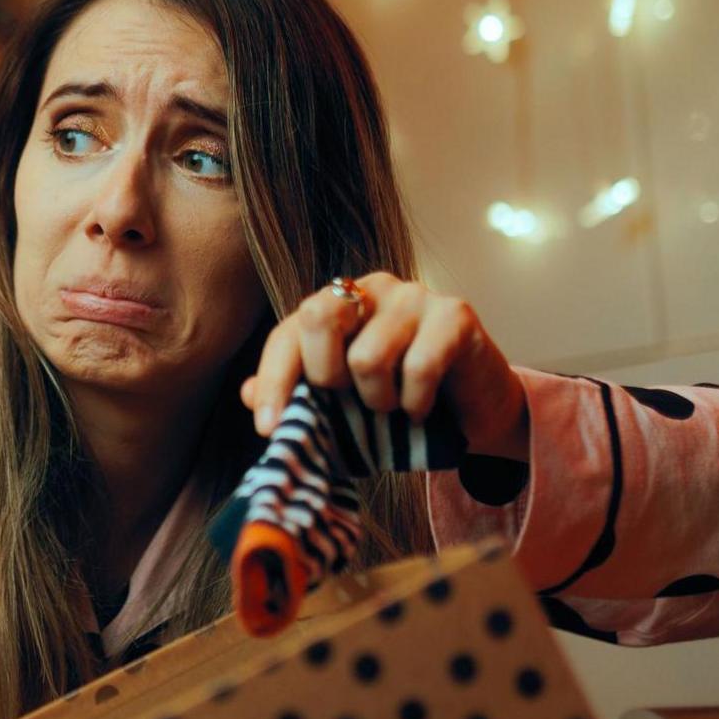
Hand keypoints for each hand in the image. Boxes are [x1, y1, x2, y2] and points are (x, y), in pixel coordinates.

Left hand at [241, 272, 529, 460]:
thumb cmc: (397, 406)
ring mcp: (413, 296)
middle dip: (324, 376)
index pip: (287, 335)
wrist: (471, 414)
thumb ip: (297, 399)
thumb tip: (248, 395)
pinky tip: (422, 409)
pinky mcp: (455, 313)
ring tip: (393, 408)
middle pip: (318, 315)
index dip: (273, 381)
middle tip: (348, 403)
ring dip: (378, 401)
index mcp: (334, 308)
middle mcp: (369, 290)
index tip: (268, 428)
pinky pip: (419, 368)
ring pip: (368, 356)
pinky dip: (416, 403)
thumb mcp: (340, 411)